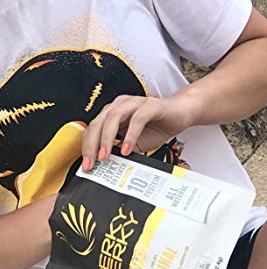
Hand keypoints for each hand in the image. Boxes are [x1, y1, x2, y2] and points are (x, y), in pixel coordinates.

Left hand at [81, 94, 197, 170]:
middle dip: (92, 144)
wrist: (181, 113)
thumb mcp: (135, 144)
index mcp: (113, 113)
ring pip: (113, 117)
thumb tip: (108, 166)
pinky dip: (130, 135)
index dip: (86, 146)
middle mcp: (120, 105)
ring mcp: (135, 103)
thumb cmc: (157, 126)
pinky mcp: (150, 105)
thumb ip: (121, 151)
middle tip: (92, 162)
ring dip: (107, 138)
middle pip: (99, 122)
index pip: (93, 128)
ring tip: (105, 155)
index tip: (86, 164)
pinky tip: (127, 149)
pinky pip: (137, 119)